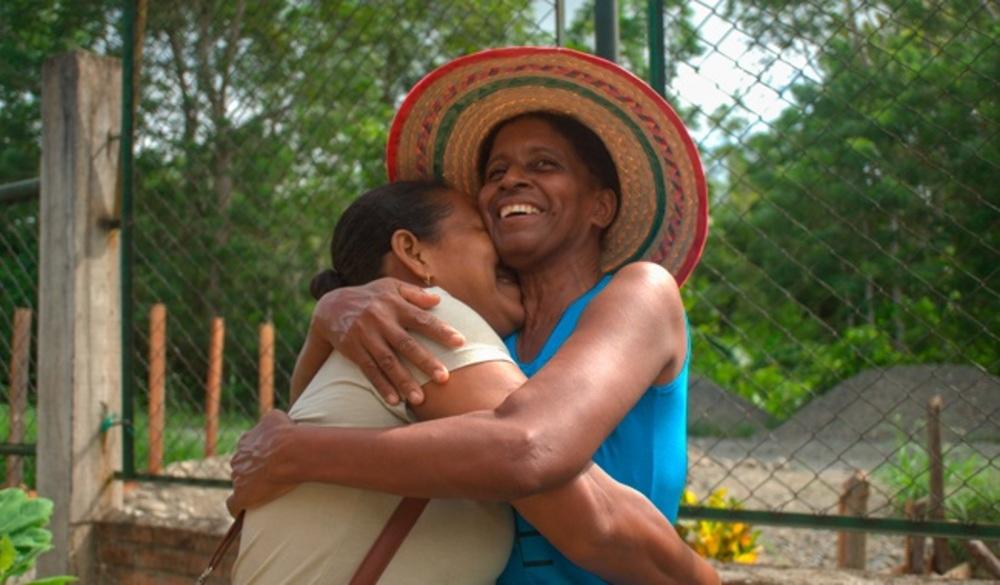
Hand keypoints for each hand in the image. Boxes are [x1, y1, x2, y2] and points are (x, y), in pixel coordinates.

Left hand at [228, 410, 297, 514]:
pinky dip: (237, 507)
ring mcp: (238, 478)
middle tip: (272, 475)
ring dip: (250, 487)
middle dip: (253, 471)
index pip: (247, 450)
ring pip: (240, 483)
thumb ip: (267, 420)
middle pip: (242, 467)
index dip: (258, 456)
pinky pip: (233, 505)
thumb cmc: (286, 433)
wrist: (290, 451)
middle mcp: (238, 459)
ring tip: (268, 491)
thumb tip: (271, 421)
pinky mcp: (242, 495)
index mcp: (245, 442)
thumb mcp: (275, 416)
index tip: (270, 459)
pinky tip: (243, 511)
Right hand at [312, 277, 463, 404]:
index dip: (441, 330)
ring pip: (387, 362)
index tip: (460, 342)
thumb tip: (439, 300)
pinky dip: (381, 386)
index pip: (421, 319)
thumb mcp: (390, 287)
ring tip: (420, 399)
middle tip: (444, 378)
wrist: (331, 306)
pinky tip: (394, 400)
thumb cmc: (370, 297)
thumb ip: (415, 293)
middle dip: (425, 362)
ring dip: (403, 381)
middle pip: (406, 344)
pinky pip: (368, 370)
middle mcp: (380, 320)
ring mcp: (365, 335)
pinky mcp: (352, 349)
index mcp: (394, 305)